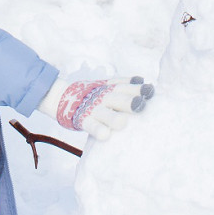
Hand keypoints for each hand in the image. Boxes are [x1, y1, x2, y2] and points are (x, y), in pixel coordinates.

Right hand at [37, 75, 154, 141]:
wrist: (63, 97)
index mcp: (110, 88)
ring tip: (123, 122)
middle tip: (141, 105)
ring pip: (105, 114)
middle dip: (129, 102)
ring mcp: (93, 109)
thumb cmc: (94, 95)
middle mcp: (103, 97)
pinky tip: (105, 135)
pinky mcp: (83, 120)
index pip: (125, 87)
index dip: (137, 89)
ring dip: (113, 118)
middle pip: (117, 99)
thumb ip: (123, 84)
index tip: (150, 91)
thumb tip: (141, 79)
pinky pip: (91, 126)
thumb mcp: (107, 86)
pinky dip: (98, 130)